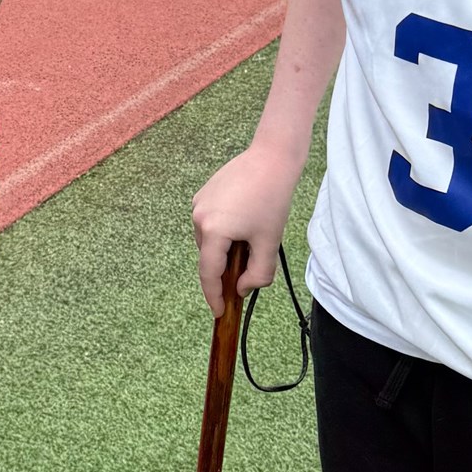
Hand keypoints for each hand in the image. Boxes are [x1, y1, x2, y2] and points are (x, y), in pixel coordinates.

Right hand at [191, 140, 300, 314]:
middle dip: (224, 269)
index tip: (220, 312)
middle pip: (209, 257)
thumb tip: (241, 288)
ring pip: (209, 240)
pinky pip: (209, 223)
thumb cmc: (272, 199)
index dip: (214, 296)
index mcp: (214, 231)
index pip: (209, 274)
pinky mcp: (203, 194)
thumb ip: (257, 273)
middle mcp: (199, 217)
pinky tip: (244, 221)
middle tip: (247, 271)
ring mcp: (198, 204)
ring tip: (250, 239)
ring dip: (224, 248)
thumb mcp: (269, 242)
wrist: (271, 158)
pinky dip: (222, 231)